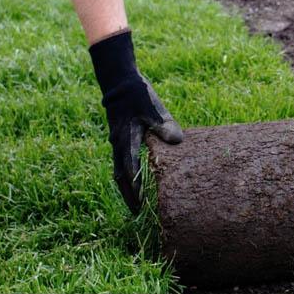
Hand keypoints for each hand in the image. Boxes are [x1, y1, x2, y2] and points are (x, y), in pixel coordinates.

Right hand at [106, 77, 182, 213]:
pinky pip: (121, 161)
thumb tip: (177, 141)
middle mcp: (118, 144)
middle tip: (136, 211)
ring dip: (126, 185)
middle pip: (120, 176)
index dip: (135, 187)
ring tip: (135, 201)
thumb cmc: (137, 95)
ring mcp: (117, 141)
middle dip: (128, 194)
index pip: (129, 170)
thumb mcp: (153, 109)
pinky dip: (127, 173)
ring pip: (119, 169)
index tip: (140, 204)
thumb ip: (164, 125)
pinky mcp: (119, 137)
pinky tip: (136, 177)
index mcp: (126, 140)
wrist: (119, 81)